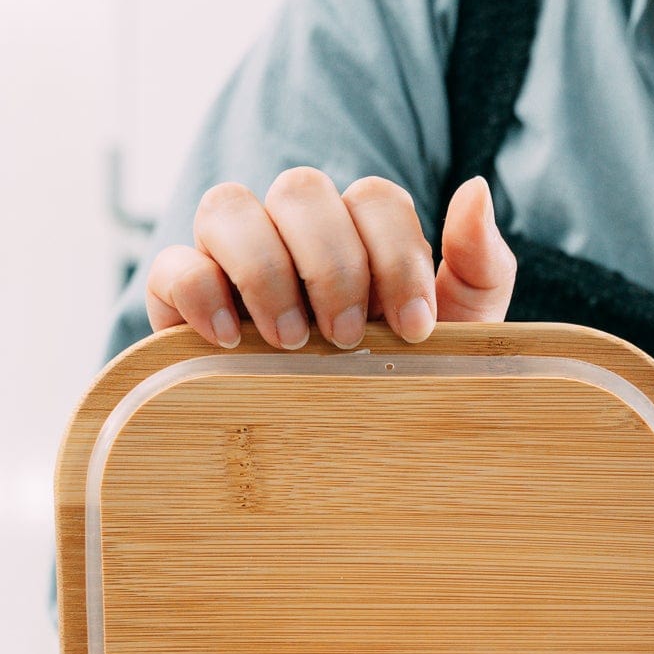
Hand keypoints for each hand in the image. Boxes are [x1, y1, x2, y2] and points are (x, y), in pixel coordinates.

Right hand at [145, 170, 515, 350]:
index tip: (415, 327)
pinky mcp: (179, 300)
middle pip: (300, 189)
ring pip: (226, 206)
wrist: (343, 465)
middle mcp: (292, 232)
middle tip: (347, 337)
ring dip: (265, 270)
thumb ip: (479, 267)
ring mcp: (230, 259)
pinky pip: (173, 264)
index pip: (373, 198)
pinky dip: (201, 292)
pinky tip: (236, 342)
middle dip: (332, 264)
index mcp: (359, 235)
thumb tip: (474, 189)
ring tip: (292, 342)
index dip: (396, 253)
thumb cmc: (398, 387)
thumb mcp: (458, 337)